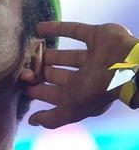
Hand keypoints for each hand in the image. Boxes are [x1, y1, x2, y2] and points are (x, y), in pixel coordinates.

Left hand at [23, 21, 137, 128]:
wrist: (125, 64)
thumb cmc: (97, 90)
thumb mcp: (70, 109)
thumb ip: (52, 119)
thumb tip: (32, 122)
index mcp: (83, 95)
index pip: (57, 94)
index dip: (40, 91)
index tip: (25, 86)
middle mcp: (89, 77)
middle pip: (60, 75)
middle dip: (43, 72)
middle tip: (25, 67)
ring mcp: (93, 56)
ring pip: (66, 55)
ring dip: (49, 53)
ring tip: (31, 49)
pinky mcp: (97, 35)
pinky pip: (74, 30)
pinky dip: (56, 28)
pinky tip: (38, 27)